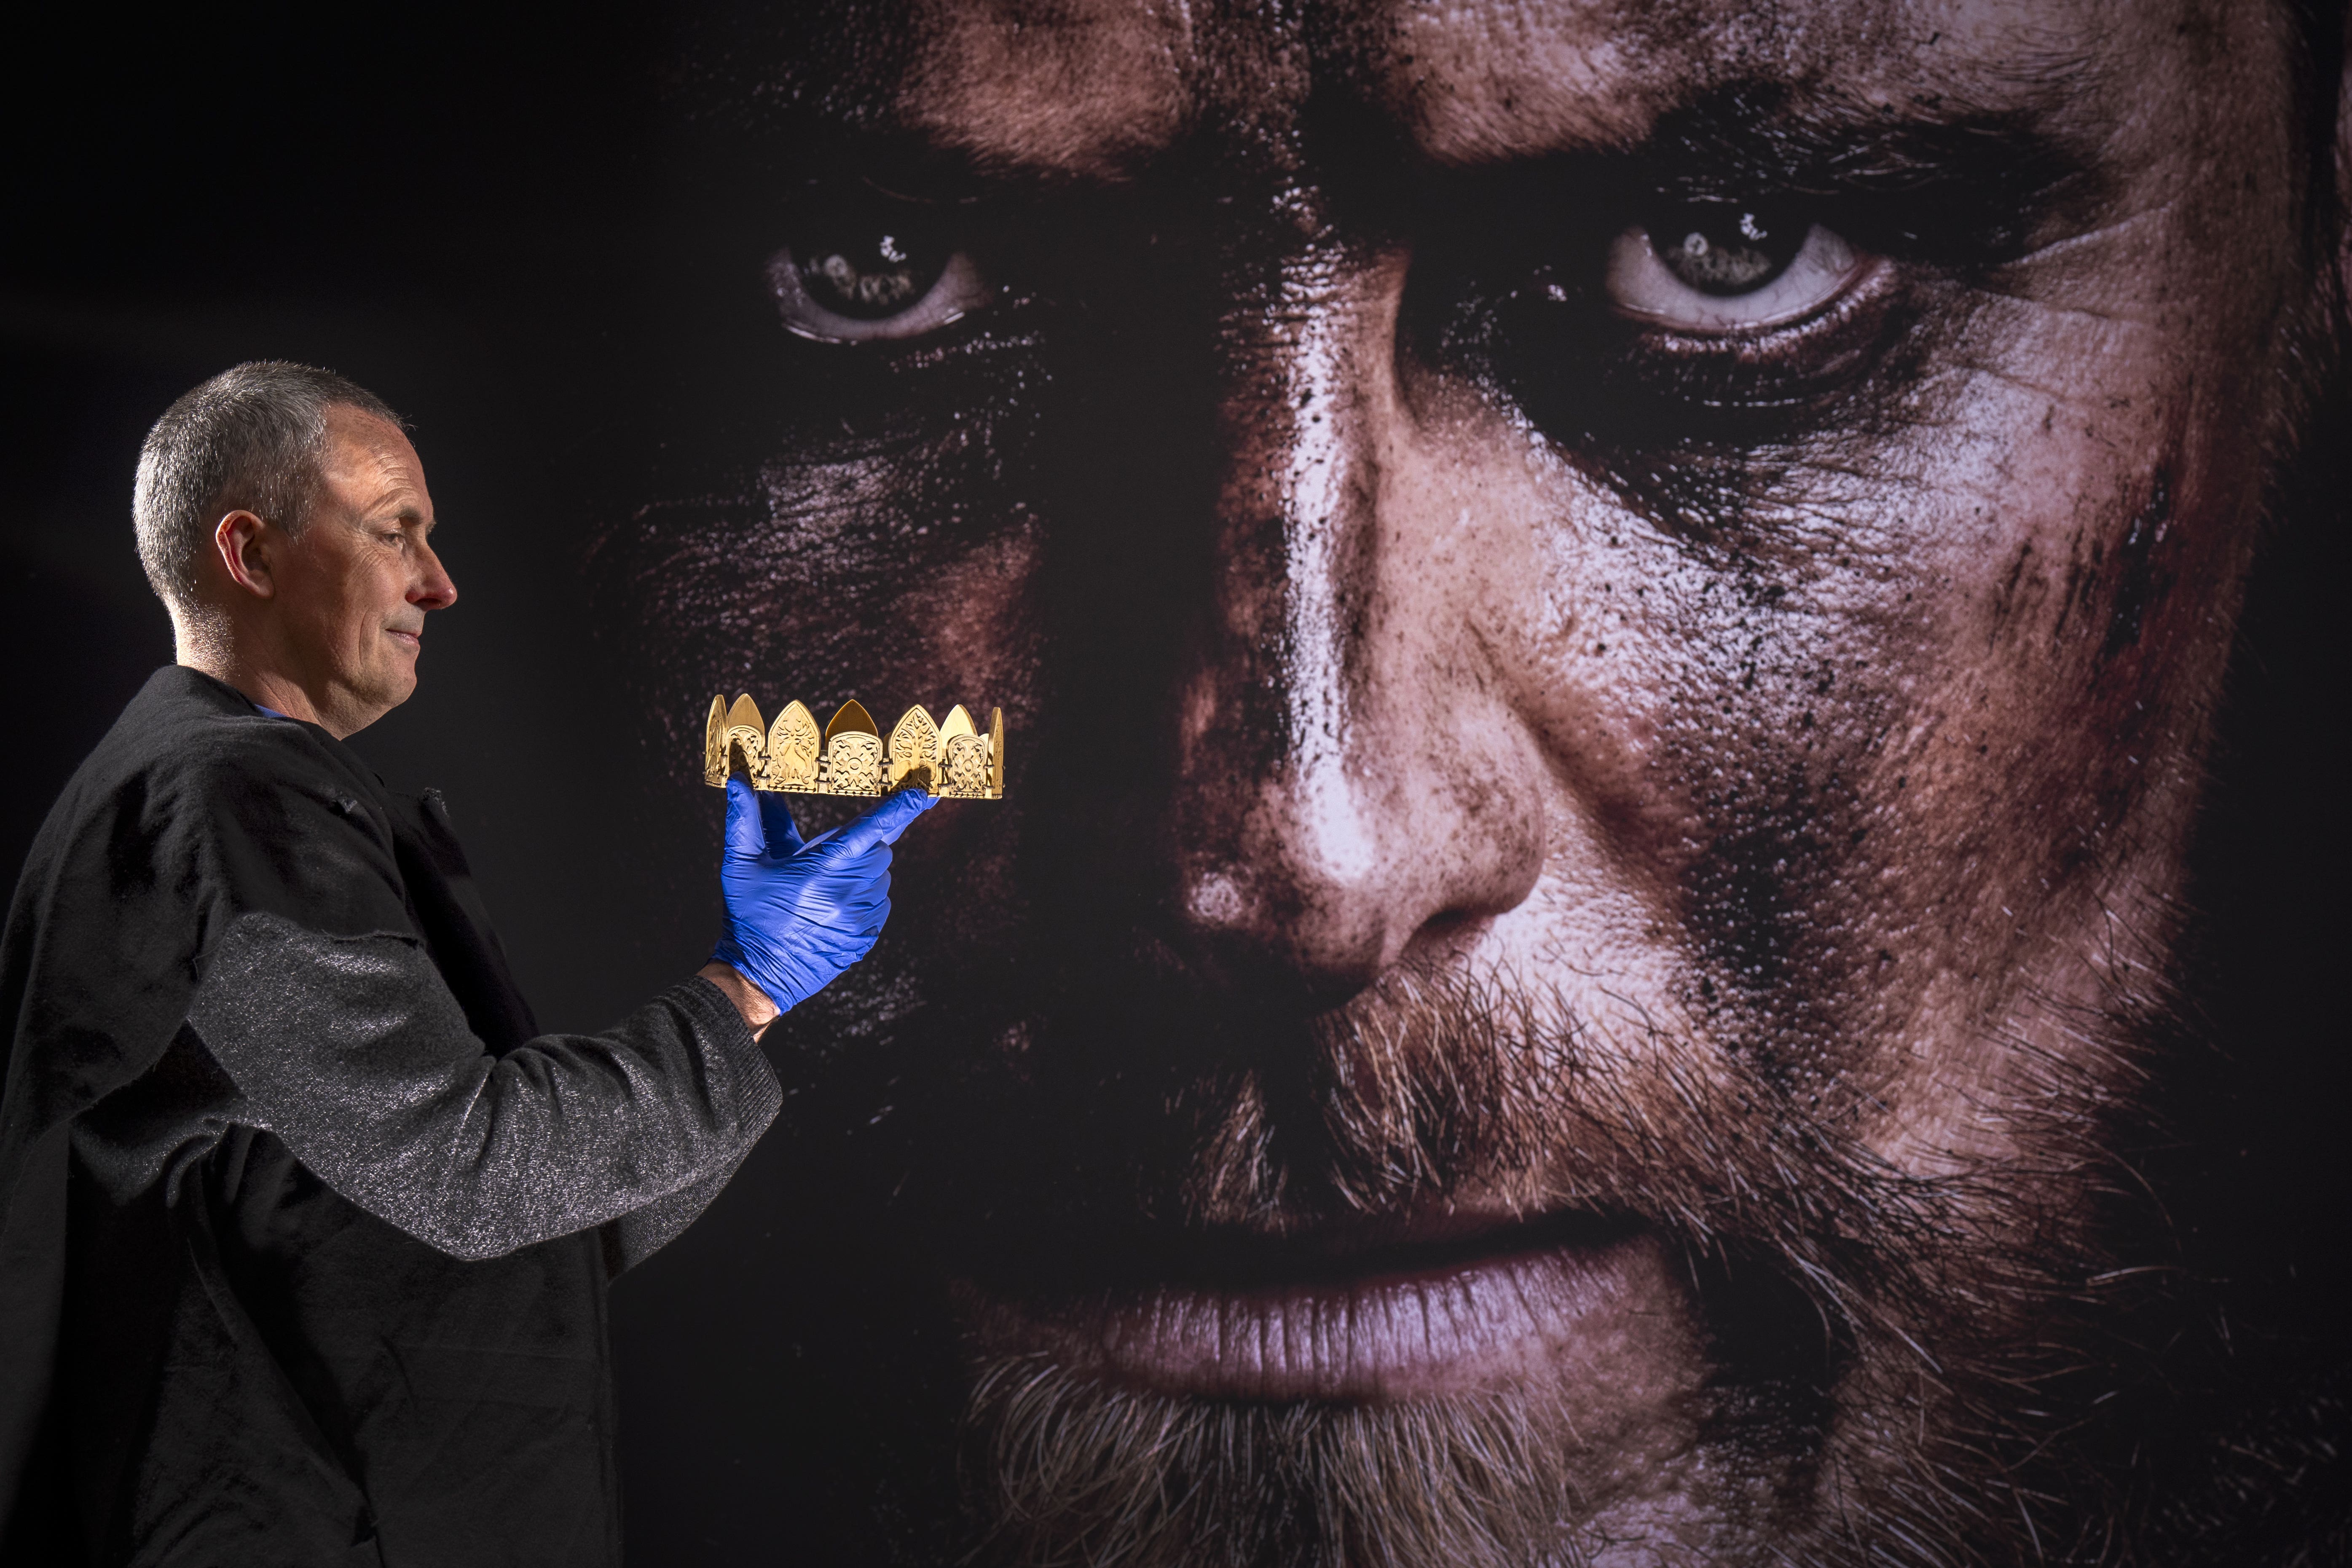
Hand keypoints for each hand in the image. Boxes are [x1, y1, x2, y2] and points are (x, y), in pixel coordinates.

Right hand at [709, 777, 935, 1015]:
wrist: (759, 976)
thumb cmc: (749, 916)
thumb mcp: (741, 866)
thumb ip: (745, 820)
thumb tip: (738, 782)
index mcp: (823, 869)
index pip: (872, 829)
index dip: (900, 808)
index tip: (923, 791)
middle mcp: (850, 892)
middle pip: (879, 848)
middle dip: (861, 843)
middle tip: (827, 856)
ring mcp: (863, 917)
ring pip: (881, 875)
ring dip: (861, 870)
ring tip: (821, 887)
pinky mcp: (868, 935)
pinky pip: (879, 902)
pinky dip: (863, 896)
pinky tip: (831, 906)